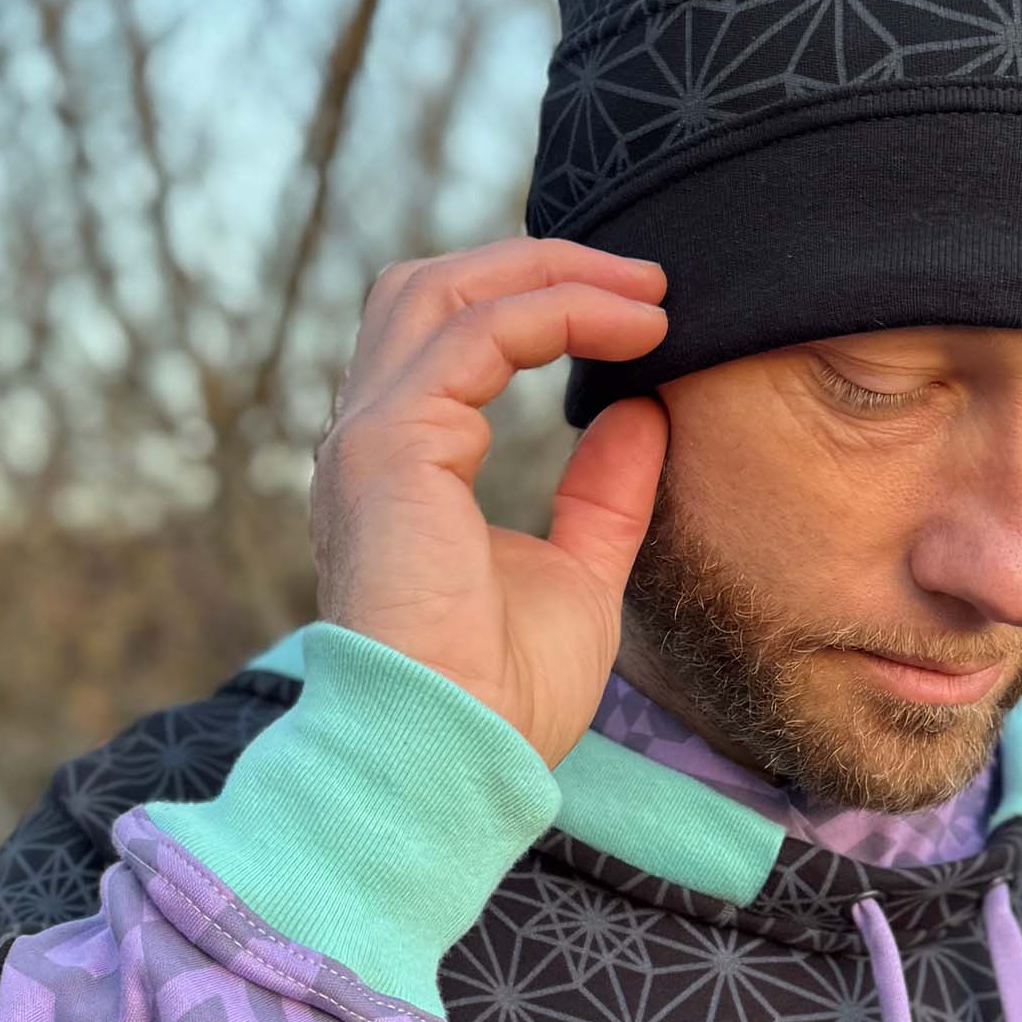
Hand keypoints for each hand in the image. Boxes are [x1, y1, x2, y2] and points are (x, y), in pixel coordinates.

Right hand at [309, 236, 669, 767]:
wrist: (455, 757)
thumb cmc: (502, 695)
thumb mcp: (579, 574)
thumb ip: (603, 493)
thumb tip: (642, 412)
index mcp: (404, 468)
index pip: (451, 339)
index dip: (540, 304)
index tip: (641, 314)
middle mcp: (372, 441)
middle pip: (434, 289)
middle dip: (541, 264)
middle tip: (647, 278)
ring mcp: (371, 438)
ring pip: (446, 289)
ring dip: (557, 274)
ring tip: (650, 292)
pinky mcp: (391, 445)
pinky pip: (476, 334)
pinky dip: (558, 311)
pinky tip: (633, 328)